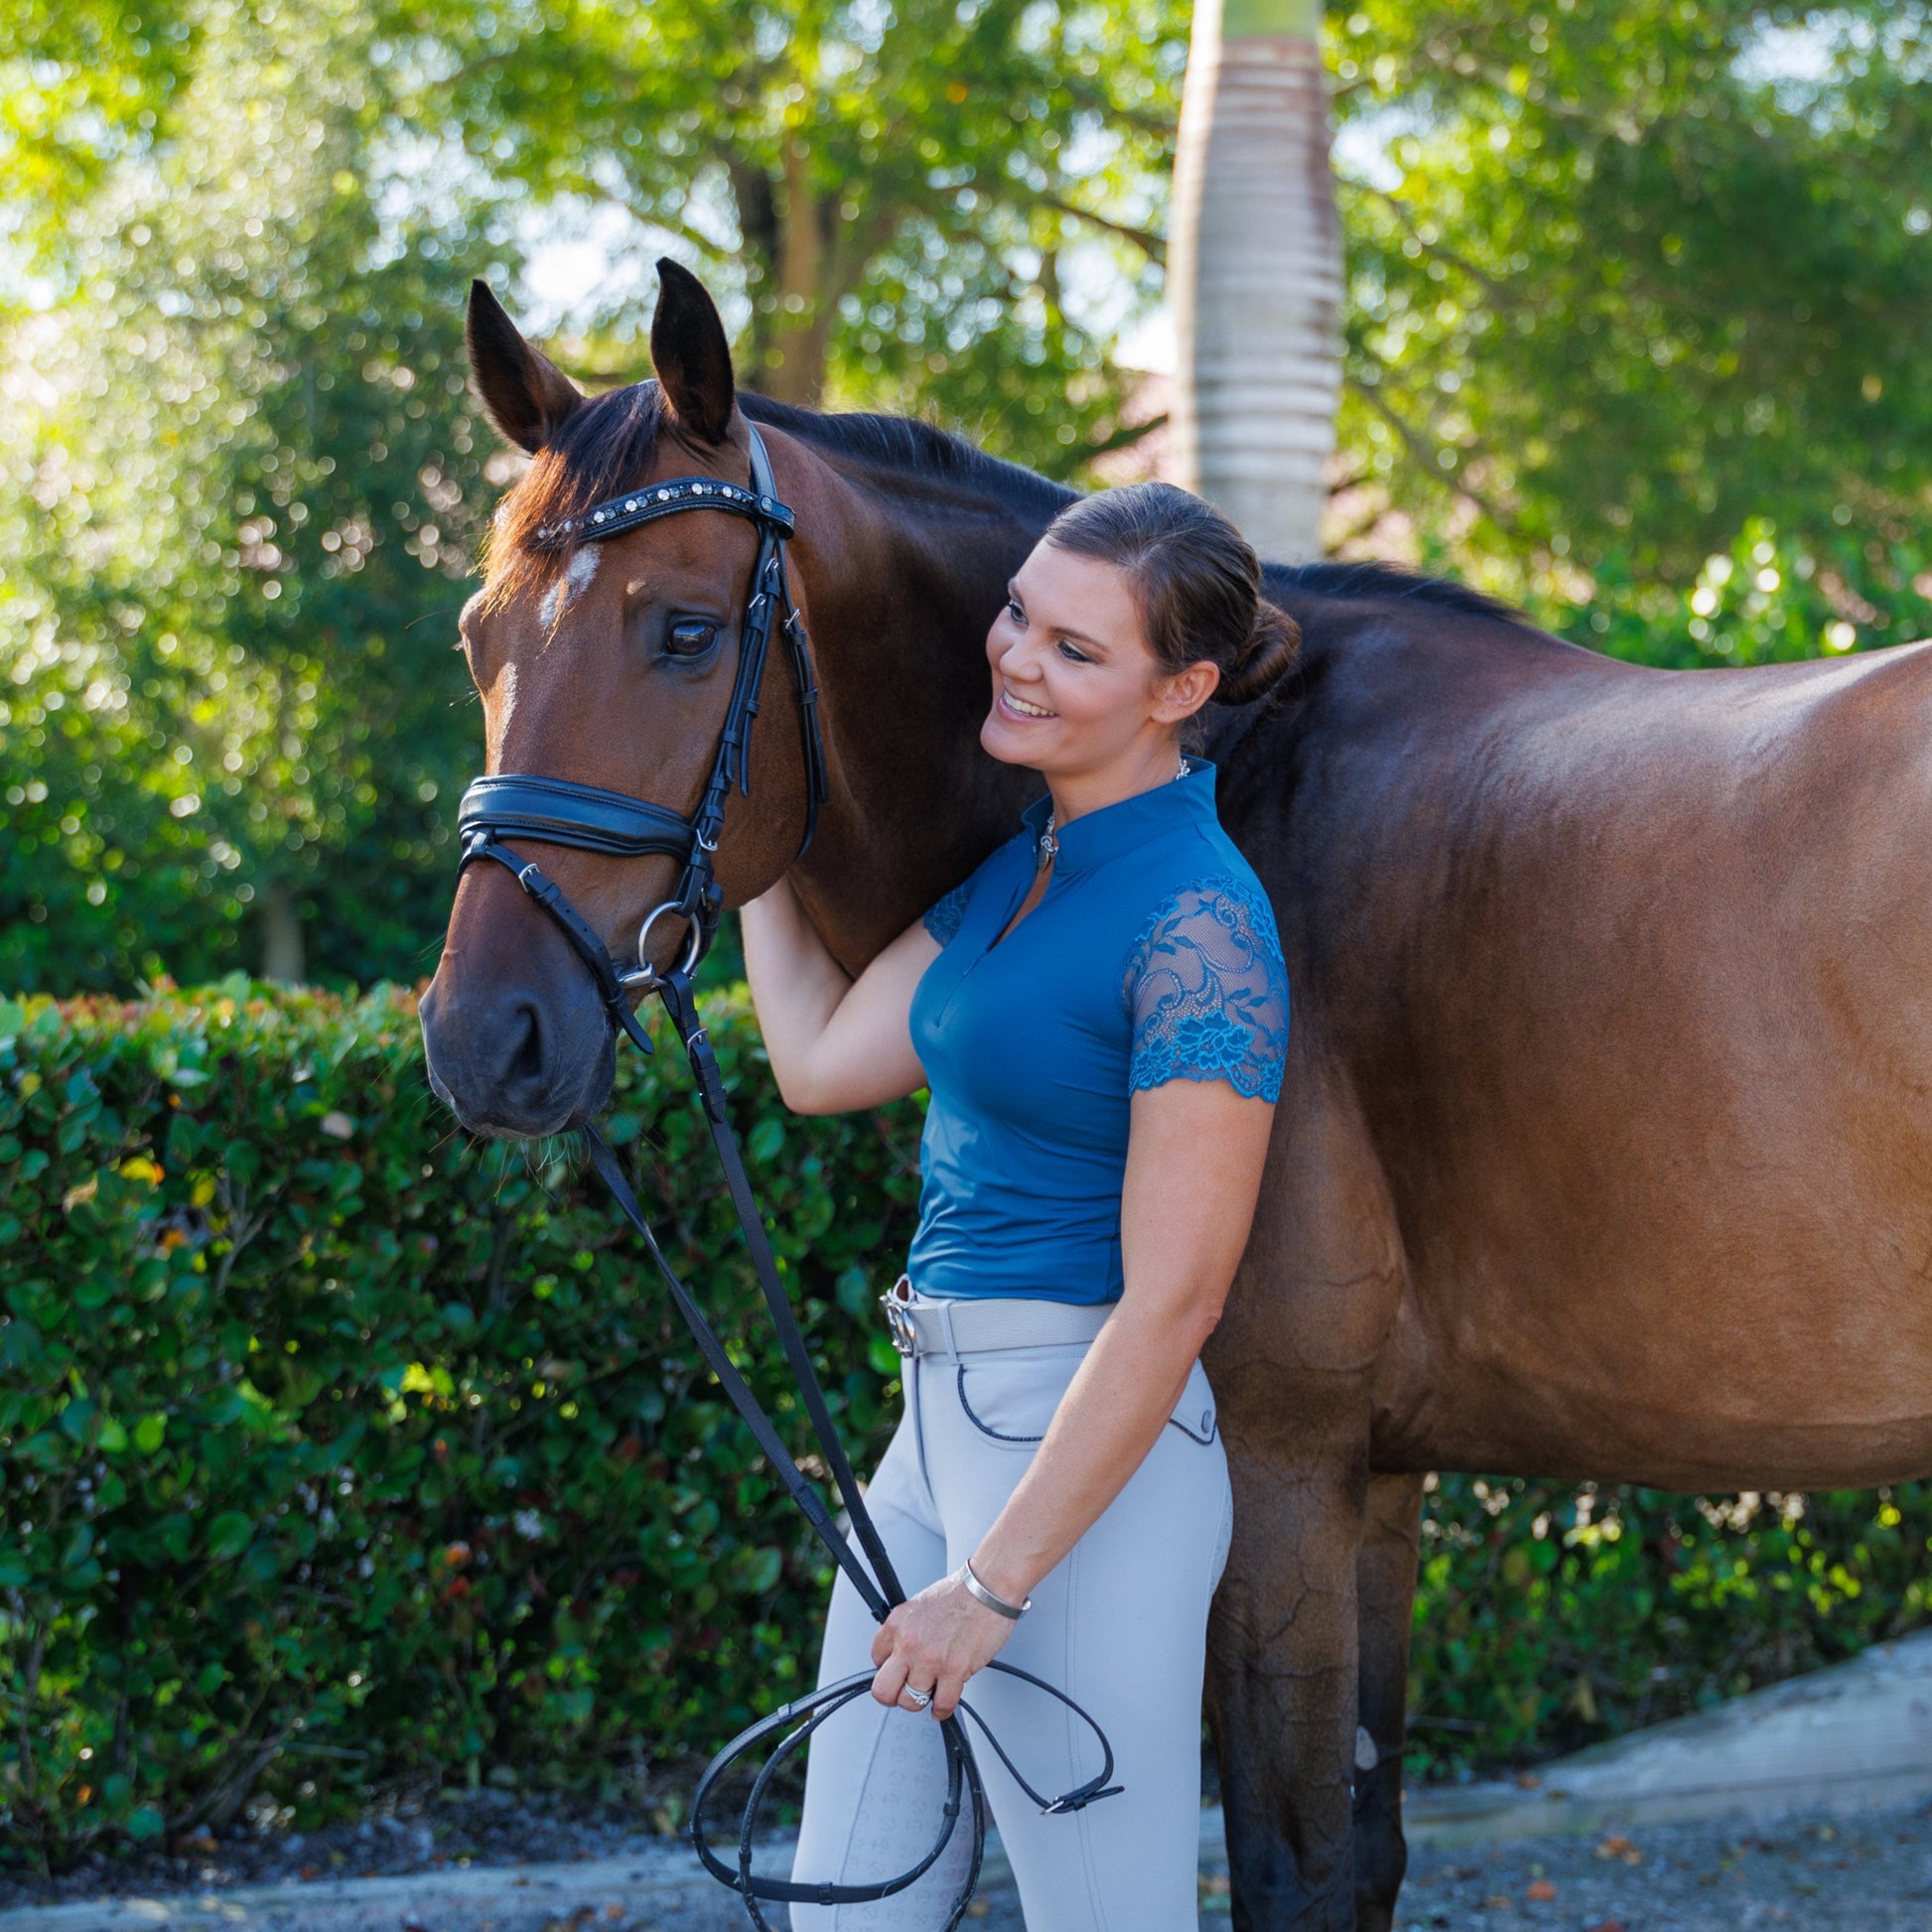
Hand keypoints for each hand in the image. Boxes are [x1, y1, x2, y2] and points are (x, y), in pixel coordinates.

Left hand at [869, 1570, 1016, 1720]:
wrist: (986, 1590)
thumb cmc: (959, 1594)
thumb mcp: (918, 1606)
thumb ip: (907, 1631)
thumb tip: (903, 1654)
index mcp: (897, 1624)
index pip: (876, 1659)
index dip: (889, 1669)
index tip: (897, 1673)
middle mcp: (908, 1643)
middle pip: (883, 1690)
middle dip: (893, 1696)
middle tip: (904, 1693)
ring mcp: (930, 1659)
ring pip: (911, 1702)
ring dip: (921, 1702)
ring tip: (929, 1695)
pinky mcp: (954, 1670)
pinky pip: (941, 1705)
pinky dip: (941, 1710)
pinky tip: (942, 1706)